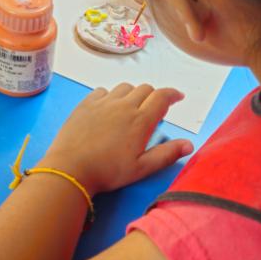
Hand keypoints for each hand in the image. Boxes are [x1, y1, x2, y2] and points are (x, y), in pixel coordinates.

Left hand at [39, 84, 192, 195]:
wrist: (71, 168)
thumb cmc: (108, 171)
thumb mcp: (142, 168)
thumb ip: (167, 154)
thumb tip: (189, 144)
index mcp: (140, 120)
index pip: (162, 97)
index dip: (173, 94)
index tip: (178, 97)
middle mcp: (124, 105)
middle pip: (145, 89)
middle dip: (154, 96)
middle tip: (154, 110)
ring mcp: (103, 102)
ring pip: (125, 87)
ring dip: (133, 94)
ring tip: (132, 108)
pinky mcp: (86, 103)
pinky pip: (103, 91)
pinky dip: (112, 95)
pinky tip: (110, 108)